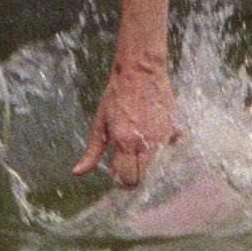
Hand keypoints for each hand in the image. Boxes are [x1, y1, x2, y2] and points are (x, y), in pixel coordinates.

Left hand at [76, 61, 180, 190]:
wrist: (141, 70)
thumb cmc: (116, 95)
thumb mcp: (100, 122)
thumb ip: (92, 152)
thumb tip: (77, 173)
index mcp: (124, 142)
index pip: (128, 180)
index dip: (122, 180)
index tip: (118, 172)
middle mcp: (145, 142)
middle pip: (143, 177)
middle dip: (135, 173)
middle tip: (128, 159)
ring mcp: (162, 137)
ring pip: (157, 166)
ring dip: (148, 160)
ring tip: (139, 141)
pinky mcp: (174, 129)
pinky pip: (169, 148)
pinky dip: (162, 145)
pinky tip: (153, 131)